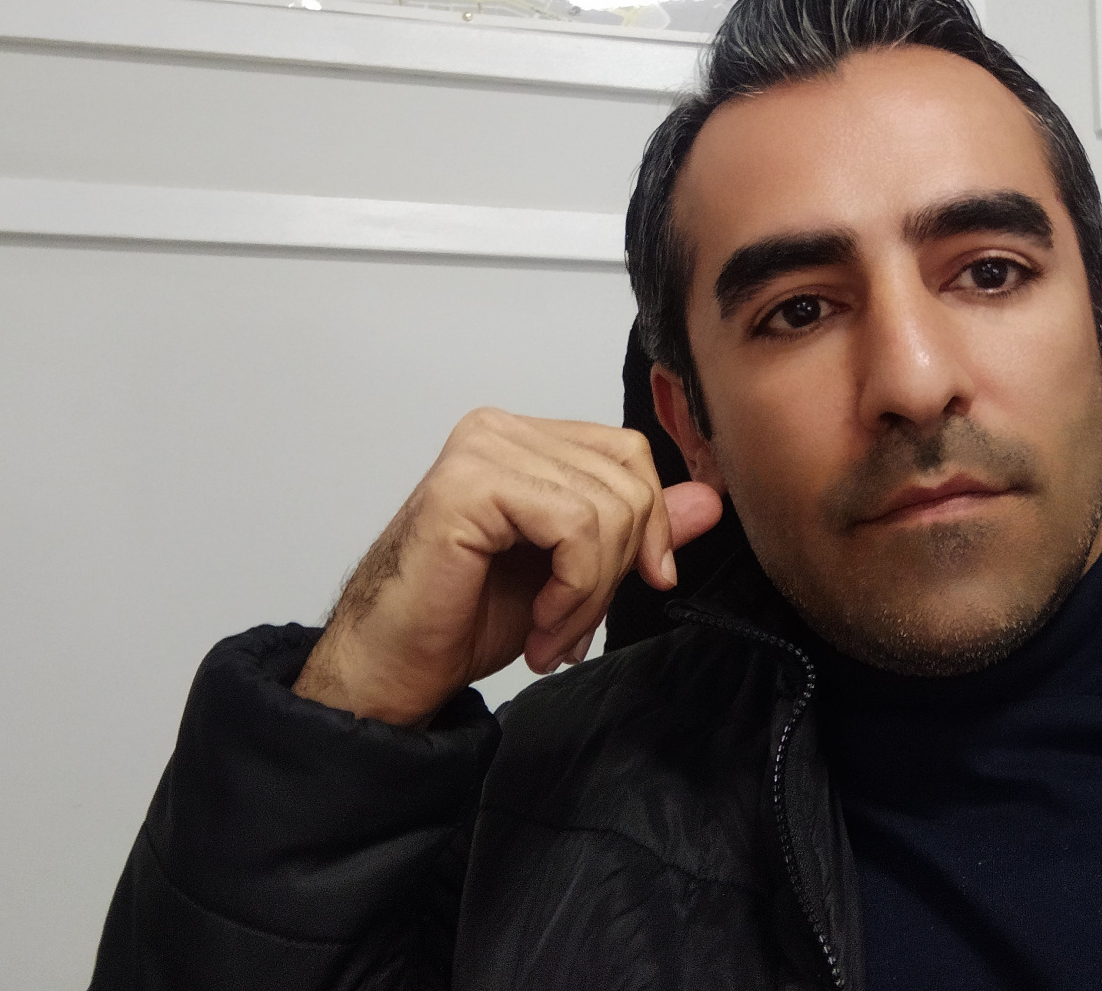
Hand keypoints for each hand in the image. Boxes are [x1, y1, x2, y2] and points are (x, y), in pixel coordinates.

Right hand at [292, 410, 723, 725]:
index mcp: (525, 439)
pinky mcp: (469, 485)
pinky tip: (540, 625)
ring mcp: (481, 450)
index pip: (628, 453)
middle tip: (575, 626)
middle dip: (618, 568)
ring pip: (608, 508)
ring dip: (591, 592)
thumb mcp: (573, 571)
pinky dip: (574, 589)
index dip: (650, 523)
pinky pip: (575, 526)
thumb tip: (709, 499)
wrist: (392, 670)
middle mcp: (500, 430)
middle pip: (627, 479)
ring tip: (553, 633)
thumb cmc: (464, 618)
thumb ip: (635, 529)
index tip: (641, 582)